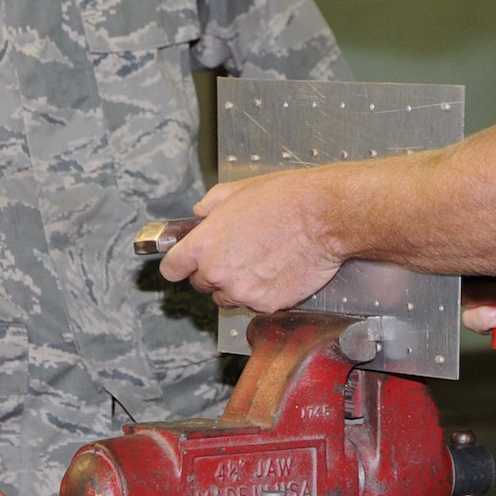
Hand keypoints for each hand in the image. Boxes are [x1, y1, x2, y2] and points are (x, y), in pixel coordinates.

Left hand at [158, 170, 345, 312]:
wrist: (323, 217)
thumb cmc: (285, 200)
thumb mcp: (236, 190)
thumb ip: (210, 205)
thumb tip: (200, 213)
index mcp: (204, 245)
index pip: (172, 268)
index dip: (179, 264)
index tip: (184, 263)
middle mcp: (218, 273)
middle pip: (201, 284)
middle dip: (213, 272)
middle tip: (237, 253)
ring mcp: (243, 291)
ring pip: (228, 297)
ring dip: (237, 285)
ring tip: (259, 261)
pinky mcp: (268, 304)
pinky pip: (255, 303)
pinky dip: (263, 292)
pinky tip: (276, 270)